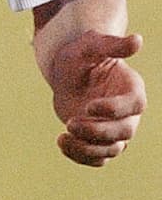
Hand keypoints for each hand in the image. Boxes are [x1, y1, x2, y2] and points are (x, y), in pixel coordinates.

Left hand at [47, 30, 144, 165]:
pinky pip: (98, 159)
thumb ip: (111, 45)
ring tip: (63, 137)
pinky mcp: (99, 141)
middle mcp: (129, 113)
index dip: (114, 109)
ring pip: (112, 150)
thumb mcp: (90, 45)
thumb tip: (137, 40)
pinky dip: (81, 157)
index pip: (134, 105)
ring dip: (87, 148)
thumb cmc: (81, 56)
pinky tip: (62, 142)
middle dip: (98, 131)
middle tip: (70, 122)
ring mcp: (115, 129)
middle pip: (125, 132)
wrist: (67, 73)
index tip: (89, 106)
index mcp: (132, 88)